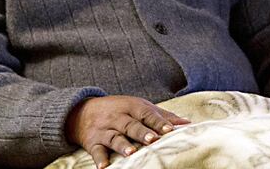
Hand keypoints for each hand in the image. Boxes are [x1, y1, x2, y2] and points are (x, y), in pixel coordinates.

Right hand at [65, 95, 189, 167]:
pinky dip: (99, 158)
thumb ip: (162, 116)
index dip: (158, 122)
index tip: (170, 130)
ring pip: (114, 137)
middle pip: (131, 124)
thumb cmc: (120, 110)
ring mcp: (105, 130)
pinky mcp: (92, 142)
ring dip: (123, 145)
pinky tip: (104, 167)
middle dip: (142, 132)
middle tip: (153, 140)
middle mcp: (118, 117)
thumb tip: (187, 123)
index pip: (147, 114)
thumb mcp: (139, 108)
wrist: (83, 111)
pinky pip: (96, 150)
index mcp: (132, 107)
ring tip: (131, 152)